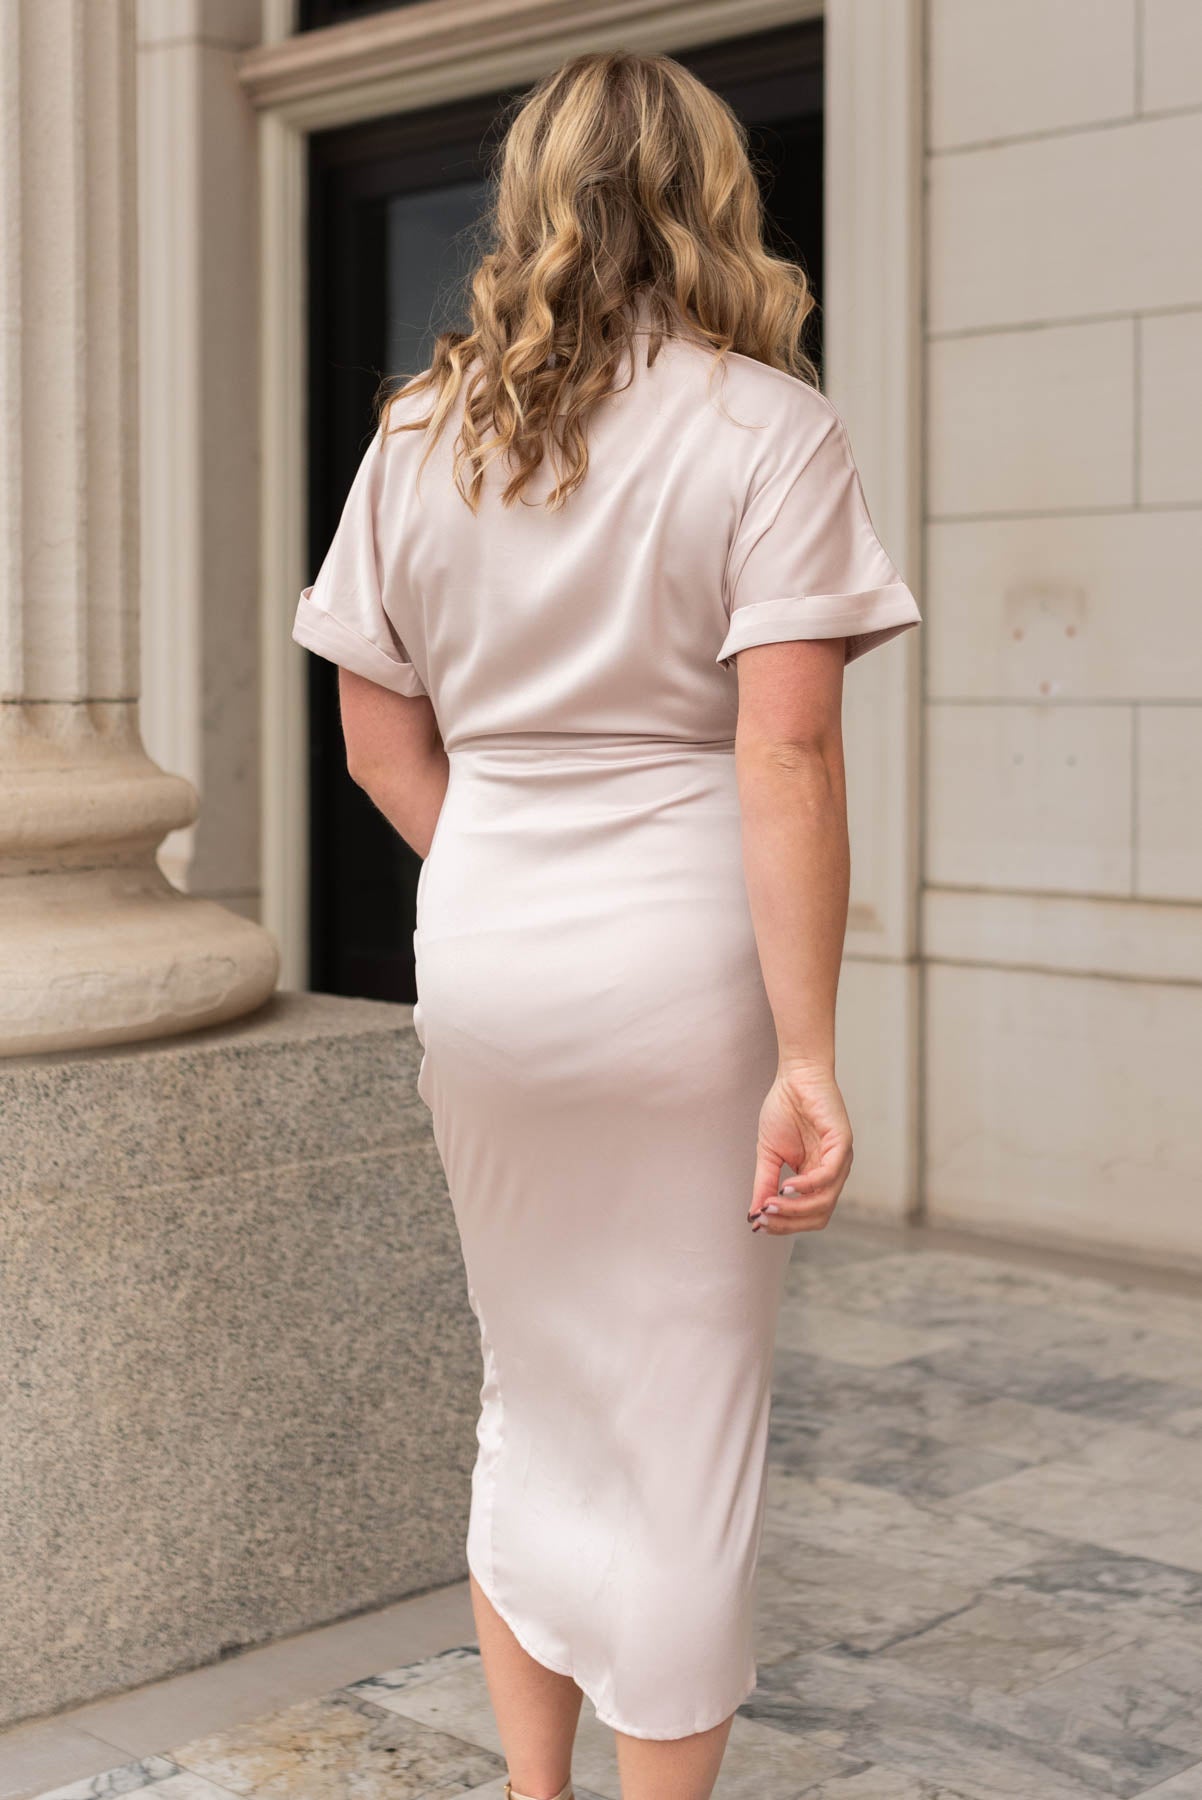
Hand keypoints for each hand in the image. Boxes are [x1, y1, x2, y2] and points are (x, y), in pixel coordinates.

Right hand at [748, 1064, 852, 1234]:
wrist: (794, 1077)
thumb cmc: (784, 1110)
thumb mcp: (768, 1154)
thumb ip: (764, 1184)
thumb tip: (754, 1215)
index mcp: (816, 1177)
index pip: (807, 1215)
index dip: (784, 1224)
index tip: (757, 1223)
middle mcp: (832, 1173)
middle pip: (818, 1215)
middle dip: (789, 1222)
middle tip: (763, 1218)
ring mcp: (840, 1160)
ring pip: (824, 1200)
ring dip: (795, 1208)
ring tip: (771, 1205)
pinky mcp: (842, 1143)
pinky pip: (829, 1175)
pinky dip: (807, 1186)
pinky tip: (787, 1187)